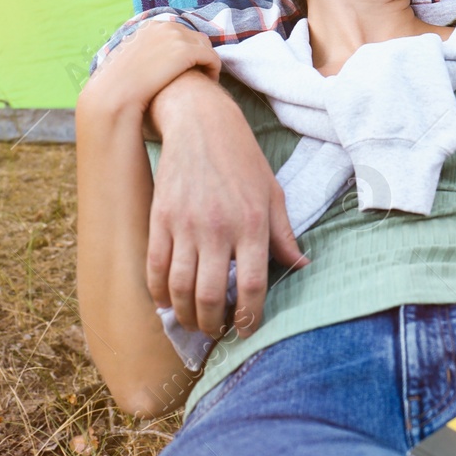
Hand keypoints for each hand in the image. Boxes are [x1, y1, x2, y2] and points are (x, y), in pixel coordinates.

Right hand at [83, 20, 220, 117]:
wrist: (116, 93)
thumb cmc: (120, 83)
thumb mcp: (129, 58)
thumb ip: (141, 52)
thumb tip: (148, 59)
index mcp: (151, 26)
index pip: (180, 32)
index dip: (188, 49)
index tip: (189, 66)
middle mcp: (165, 26)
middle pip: (197, 37)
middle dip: (200, 54)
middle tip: (201, 73)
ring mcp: (176, 37)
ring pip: (206, 47)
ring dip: (208, 62)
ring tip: (206, 79)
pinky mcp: (186, 51)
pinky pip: (212, 58)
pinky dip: (214, 69)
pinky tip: (210, 82)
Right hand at [145, 72, 306, 338]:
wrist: (200, 124)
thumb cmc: (243, 160)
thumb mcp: (273, 193)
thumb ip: (284, 235)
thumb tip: (301, 267)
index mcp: (252, 223)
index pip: (253, 284)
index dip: (249, 316)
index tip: (246, 329)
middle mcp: (218, 228)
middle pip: (211, 294)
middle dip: (214, 323)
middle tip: (217, 332)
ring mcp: (185, 224)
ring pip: (180, 288)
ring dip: (186, 315)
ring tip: (195, 323)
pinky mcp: (160, 219)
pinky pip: (155, 268)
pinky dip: (158, 293)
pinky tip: (166, 302)